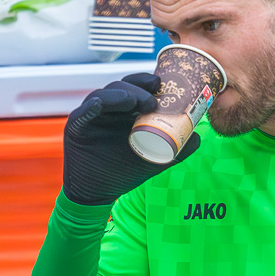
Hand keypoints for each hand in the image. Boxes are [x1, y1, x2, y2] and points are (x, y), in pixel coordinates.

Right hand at [63, 73, 199, 205]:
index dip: (148, 83)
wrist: (101, 192)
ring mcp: (91, 116)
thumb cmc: (126, 170)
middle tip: (155, 92)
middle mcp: (108, 109)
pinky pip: (83, 113)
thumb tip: (198, 136)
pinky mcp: (76, 126)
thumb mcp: (158, 158)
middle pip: (122, 87)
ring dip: (122, 95)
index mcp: (126, 111)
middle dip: (139, 86)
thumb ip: (179, 147)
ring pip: (104, 96)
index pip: (137, 88)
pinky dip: (93, 106)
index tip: (163, 84)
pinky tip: (100, 105)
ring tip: (136, 102)